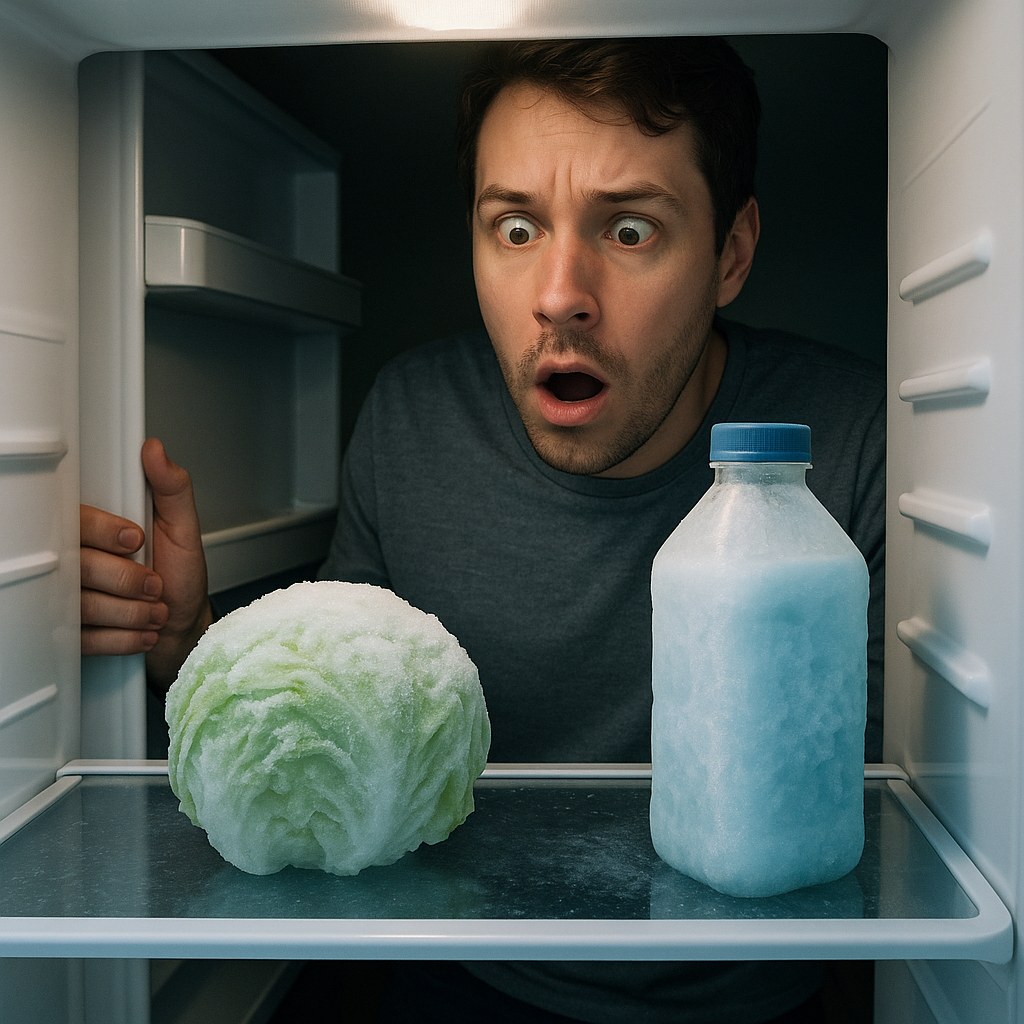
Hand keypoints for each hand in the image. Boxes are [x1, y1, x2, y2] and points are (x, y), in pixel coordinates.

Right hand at [81, 438, 212, 692]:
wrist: (182, 627)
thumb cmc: (180, 576)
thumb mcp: (185, 529)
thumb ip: (173, 490)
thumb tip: (155, 451)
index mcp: (99, 529)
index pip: (77, 521)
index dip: (105, 532)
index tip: (136, 541)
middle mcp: (78, 561)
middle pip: (79, 566)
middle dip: (129, 581)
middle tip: (156, 584)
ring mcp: (71, 598)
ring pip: (83, 606)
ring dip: (132, 613)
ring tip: (155, 609)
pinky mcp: (73, 633)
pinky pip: (85, 639)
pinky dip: (124, 638)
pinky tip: (144, 631)